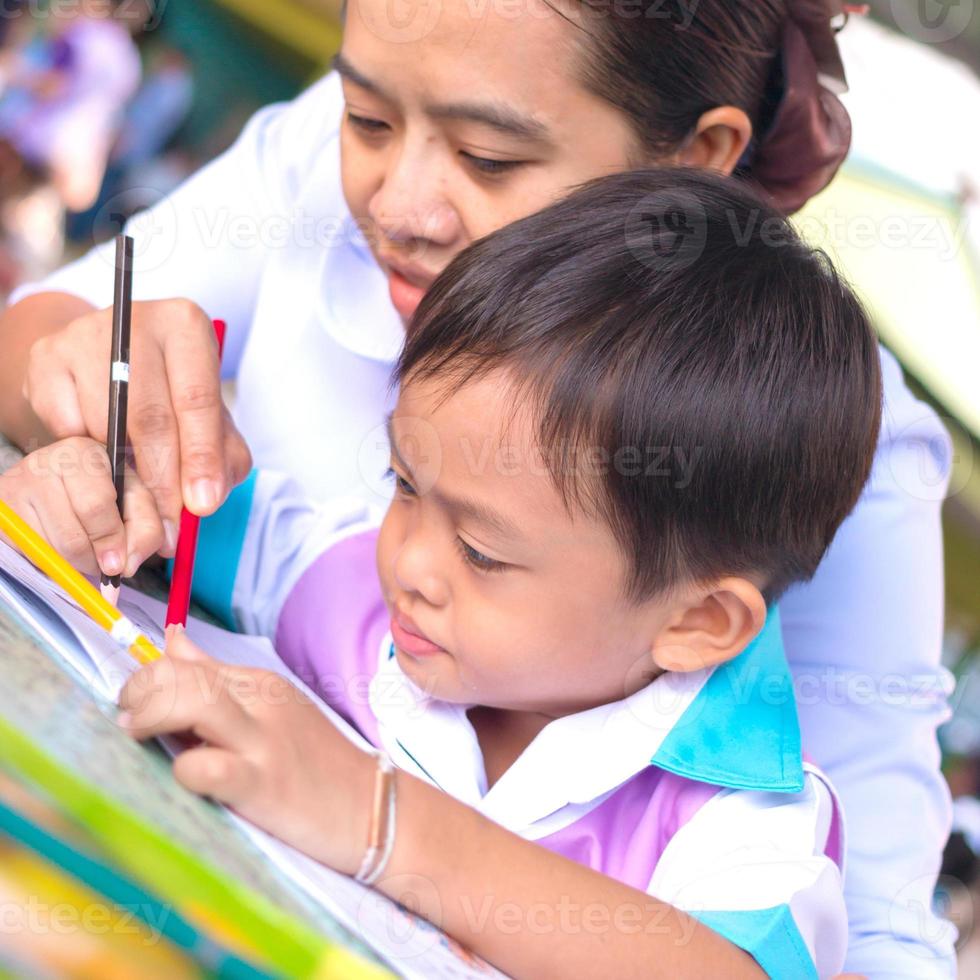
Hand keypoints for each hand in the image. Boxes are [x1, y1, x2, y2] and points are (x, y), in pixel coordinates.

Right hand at [0, 436, 166, 578]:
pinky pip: (30, 556)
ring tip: (85, 552)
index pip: (96, 505)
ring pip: (51, 553)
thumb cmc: (104, 489)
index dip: (112, 540)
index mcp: (83, 451)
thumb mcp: (135, 499)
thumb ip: (147, 527)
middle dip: (95, 560)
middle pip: (73, 538)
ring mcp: (14, 486)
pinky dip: (51, 563)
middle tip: (105, 564)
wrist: (54, 482)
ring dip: (75, 565)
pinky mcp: (1, 511)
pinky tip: (60, 548)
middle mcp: (43, 462)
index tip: (121, 563)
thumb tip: (131, 562)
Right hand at [24, 299, 251, 526]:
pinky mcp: (46, 359)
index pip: (197, 399)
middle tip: (169, 525)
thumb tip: (206, 498)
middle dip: (163, 480)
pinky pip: (66, 427)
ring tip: (141, 502)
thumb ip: (223, 456)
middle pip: (150, 416)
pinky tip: (105, 460)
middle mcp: (133, 322)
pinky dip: (87, 456)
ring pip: (105, 425)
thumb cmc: (171, 394)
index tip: (203, 504)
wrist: (107, 362)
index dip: (201, 458)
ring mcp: (82, 337)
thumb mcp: (210, 417)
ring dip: (124, 476)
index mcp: (185, 326)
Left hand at [117, 632, 375, 874]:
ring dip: (150, 714)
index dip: (146, 678)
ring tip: (138, 736)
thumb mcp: (269, 708)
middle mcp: (260, 703)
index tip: (131, 705)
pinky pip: (209, 768)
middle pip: (183, 674)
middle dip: (138, 691)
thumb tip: (170, 640)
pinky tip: (189, 778)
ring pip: (193, 702)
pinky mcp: (263, 784)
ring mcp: (262, 742)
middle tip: (126, 720)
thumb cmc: (314, 763)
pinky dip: (186, 770)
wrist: (372, 808)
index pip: (185, 662)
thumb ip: (215, 677)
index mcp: (259, 684)